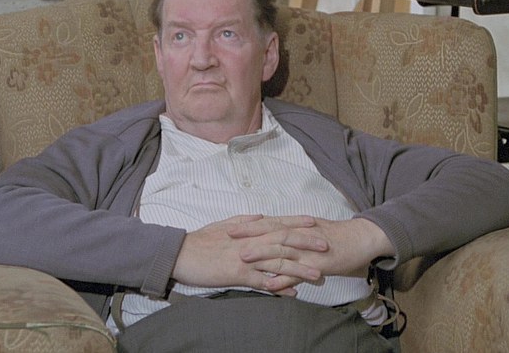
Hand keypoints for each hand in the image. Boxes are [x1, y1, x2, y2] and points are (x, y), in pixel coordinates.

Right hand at [171, 215, 328, 295]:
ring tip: (318, 274)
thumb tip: (260, 216)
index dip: (298, 222)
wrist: (181, 253)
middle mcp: (251, 242)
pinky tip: (293, 293)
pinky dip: (279, 287)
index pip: (278, 223)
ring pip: (278, 262)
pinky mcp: (238, 274)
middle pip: (284, 241)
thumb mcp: (224, 225)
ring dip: (300, 268)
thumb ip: (244, 222)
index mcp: (249, 230)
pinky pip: (263, 282)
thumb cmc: (201, 240)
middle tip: (327, 246)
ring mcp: (246, 258)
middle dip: (307, 243)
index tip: (316, 222)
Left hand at [230, 217, 394, 278]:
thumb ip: (295, 231)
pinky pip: (300, 272)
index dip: (250, 224)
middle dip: (249, 235)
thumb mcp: (313, 228)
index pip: (270, 223)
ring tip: (243, 258)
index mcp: (298, 227)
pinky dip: (285, 278)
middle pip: (272, 233)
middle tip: (228, 236)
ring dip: (263, 254)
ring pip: (283, 251)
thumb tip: (278, 231)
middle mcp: (301, 236)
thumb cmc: (338, 235)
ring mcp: (310, 250)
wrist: (363, 238)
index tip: (230, 224)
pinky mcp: (320, 264)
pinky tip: (271, 283)